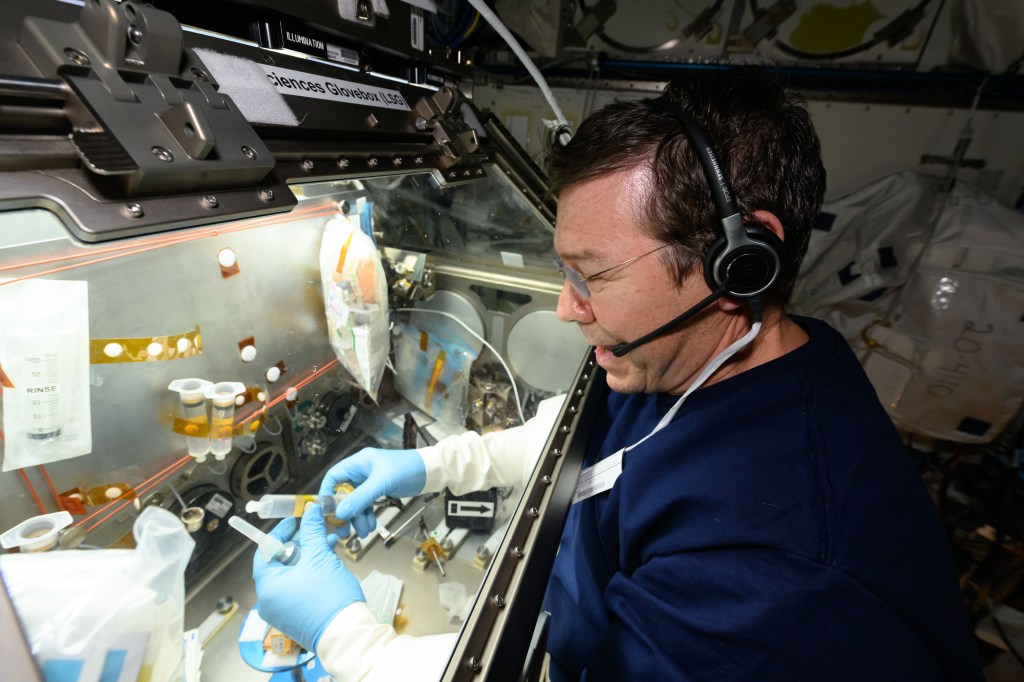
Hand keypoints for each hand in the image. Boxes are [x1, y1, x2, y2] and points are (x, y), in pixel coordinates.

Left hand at [252, 503, 363, 651]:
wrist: (347, 635)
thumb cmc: (330, 597)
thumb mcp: (320, 557)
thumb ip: (312, 531)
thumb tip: (311, 510)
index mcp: (267, 586)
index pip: (265, 550)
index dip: (281, 532)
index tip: (296, 520)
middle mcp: (268, 601)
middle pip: (278, 563)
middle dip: (300, 543)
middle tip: (315, 531)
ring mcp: (281, 612)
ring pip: (291, 575)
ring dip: (308, 557)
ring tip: (329, 545)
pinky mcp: (294, 618)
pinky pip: (297, 589)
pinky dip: (309, 574)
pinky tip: (328, 563)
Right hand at [319, 447, 425, 537]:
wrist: (430, 472)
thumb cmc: (406, 470)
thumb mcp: (382, 483)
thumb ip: (361, 498)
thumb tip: (340, 513)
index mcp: (358, 463)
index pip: (334, 476)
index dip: (327, 493)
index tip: (327, 512)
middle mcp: (361, 471)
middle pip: (344, 493)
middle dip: (345, 512)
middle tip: (344, 530)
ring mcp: (370, 481)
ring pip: (356, 502)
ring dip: (358, 517)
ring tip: (363, 532)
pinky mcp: (379, 490)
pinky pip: (367, 505)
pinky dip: (367, 516)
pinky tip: (370, 527)